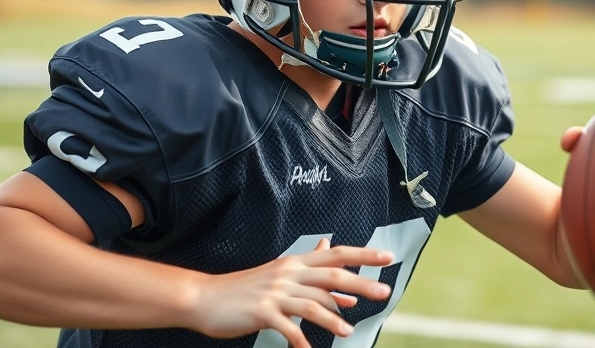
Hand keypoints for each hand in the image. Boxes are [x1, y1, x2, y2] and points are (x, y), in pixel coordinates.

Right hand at [189, 238, 392, 346]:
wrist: (206, 297)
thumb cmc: (246, 289)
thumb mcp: (280, 275)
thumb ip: (310, 273)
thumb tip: (339, 271)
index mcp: (295, 263)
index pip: (335, 254)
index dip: (362, 255)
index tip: (387, 258)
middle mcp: (288, 274)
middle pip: (331, 275)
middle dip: (360, 284)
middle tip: (383, 293)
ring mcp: (275, 293)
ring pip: (312, 303)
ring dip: (333, 319)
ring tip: (348, 333)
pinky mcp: (262, 312)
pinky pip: (288, 328)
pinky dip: (301, 341)